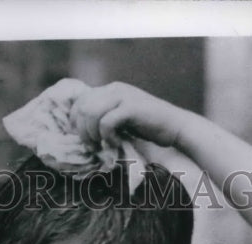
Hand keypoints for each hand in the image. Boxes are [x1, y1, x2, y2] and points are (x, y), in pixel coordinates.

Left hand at [70, 82, 186, 149]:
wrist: (175, 127)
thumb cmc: (149, 128)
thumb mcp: (122, 120)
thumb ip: (105, 118)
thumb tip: (83, 133)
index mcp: (110, 90)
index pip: (80, 102)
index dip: (76, 123)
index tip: (84, 140)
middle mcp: (115, 89)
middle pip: (82, 108)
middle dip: (83, 131)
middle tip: (93, 147)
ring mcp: (123, 96)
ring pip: (91, 113)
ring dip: (92, 134)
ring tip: (102, 146)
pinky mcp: (131, 107)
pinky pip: (106, 122)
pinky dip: (106, 136)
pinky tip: (115, 143)